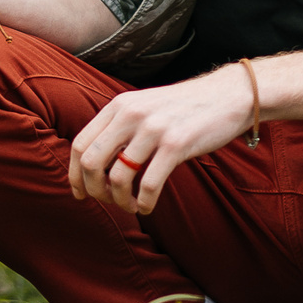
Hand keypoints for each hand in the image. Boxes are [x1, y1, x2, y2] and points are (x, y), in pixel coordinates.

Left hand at [65, 67, 251, 212]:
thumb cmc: (184, 108)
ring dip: (120, 201)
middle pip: (90, 162)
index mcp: (118, 105)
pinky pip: (148, 184)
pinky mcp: (177, 144)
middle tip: (107, 202)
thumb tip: (94, 164)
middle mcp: (130, 114)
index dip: (74, 174)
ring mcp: (153, 129)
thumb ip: (119, 127)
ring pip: (118, 177)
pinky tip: (147, 206)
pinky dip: (143, 203)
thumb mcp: (144, 107)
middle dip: (94, 190)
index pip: (79, 144)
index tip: (80, 193)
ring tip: (131, 206)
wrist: (228, 95)